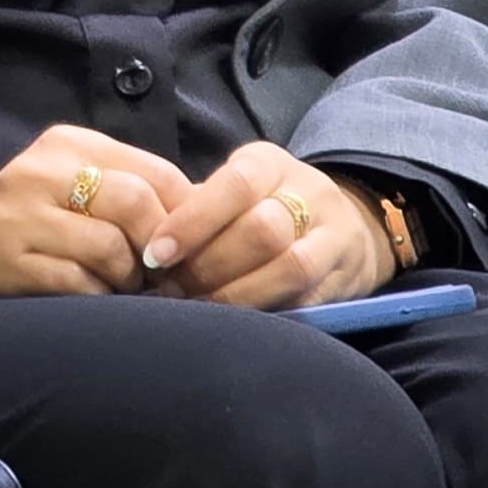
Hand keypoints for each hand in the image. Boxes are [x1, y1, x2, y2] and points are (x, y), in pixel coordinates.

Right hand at [0, 127, 192, 301]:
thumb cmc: (28, 221)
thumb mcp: (74, 186)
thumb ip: (130, 190)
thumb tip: (207, 214)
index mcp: (68, 143)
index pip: (156, 171)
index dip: (186, 215)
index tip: (189, 246)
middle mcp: (43, 170)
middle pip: (137, 202)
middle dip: (160, 248)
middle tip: (160, 273)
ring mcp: (21, 215)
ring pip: (111, 247)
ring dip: (128, 278)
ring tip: (121, 285)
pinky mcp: (9, 260)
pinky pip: (80, 283)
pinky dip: (97, 297)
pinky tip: (92, 297)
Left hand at [136, 142, 393, 310]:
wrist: (347, 224)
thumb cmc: (264, 206)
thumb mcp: (236, 190)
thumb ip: (195, 208)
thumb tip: (140, 242)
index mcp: (269, 163)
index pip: (234, 185)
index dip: (192, 221)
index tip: (155, 254)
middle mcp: (308, 193)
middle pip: (262, 230)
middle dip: (209, 266)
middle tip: (171, 290)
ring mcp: (334, 236)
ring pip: (289, 267)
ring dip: (237, 295)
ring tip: (198, 310)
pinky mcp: (347, 277)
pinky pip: (306, 299)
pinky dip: (266, 313)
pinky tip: (233, 323)